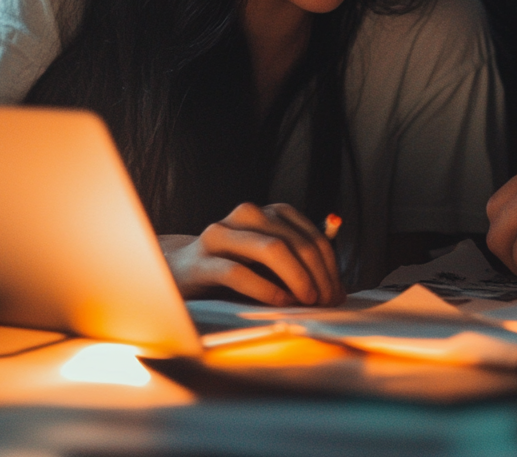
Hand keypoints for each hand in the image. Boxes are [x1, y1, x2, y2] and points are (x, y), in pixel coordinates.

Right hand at [159, 201, 343, 305]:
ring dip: (297, 278)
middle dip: (317, 275)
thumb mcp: (268, 263)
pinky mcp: (202, 261)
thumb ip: (298, 266)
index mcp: (269, 213)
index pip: (312, 237)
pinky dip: (265, 289)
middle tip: (326, 303)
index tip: (337, 294)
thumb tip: (336, 289)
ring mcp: (222, 235)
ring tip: (308, 301)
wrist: (179, 270)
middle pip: (296, 242)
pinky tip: (280, 302)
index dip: (330, 267)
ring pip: (272, 249)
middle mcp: (248, 215)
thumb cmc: (233, 268)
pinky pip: (238, 272)